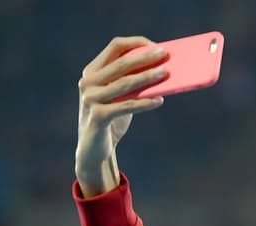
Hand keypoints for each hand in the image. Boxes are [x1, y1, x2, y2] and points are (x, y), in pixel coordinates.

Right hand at [75, 36, 169, 196]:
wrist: (94, 151)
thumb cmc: (112, 119)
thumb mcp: (120, 97)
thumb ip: (132, 83)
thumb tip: (162, 70)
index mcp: (92, 71)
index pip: (115, 47)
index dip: (136, 43)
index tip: (156, 45)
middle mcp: (88, 82)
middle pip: (121, 62)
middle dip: (145, 57)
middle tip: (165, 54)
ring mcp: (90, 99)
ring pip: (124, 83)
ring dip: (148, 77)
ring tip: (167, 73)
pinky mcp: (98, 117)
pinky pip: (126, 106)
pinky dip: (145, 103)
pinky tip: (160, 100)